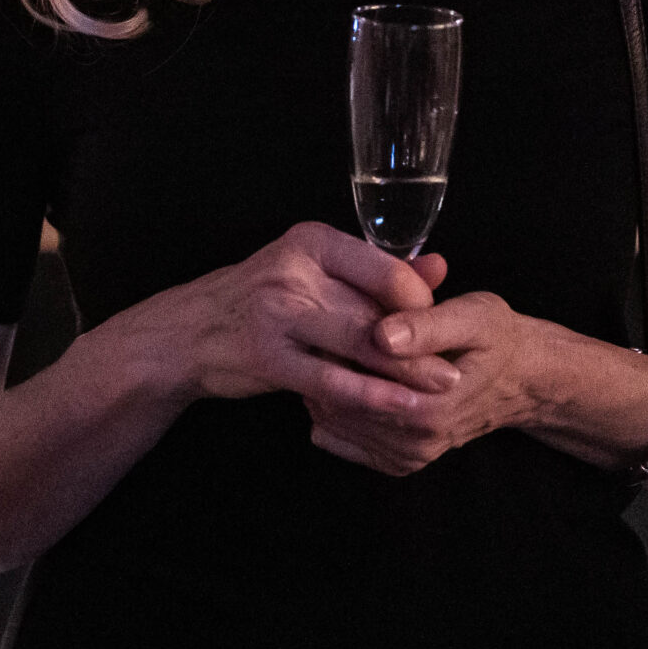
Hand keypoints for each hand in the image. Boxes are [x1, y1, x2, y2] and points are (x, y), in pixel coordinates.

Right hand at [99, 222, 454, 418]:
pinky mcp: (268, 358)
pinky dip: (370, 395)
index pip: (386, 270)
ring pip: (359, 345)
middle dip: (423, 342)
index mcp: (312, 242)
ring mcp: (278, 315)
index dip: (421, 300)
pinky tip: (399, 406)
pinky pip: (331, 381)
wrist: (187, 333)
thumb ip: (378, 270)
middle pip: (376, 310)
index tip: (438, 324)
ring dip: (406, 371)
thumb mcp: (316, 272)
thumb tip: (439, 266)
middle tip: (460, 364)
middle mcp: (294, 271)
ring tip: (444, 387)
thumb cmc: (263, 300)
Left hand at [305, 289, 558, 475]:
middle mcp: (416, 441)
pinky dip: (330, 408)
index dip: (334, 349)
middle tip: (324, 327)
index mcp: (431, 408)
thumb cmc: (496, 340)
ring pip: (332, 422)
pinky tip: (343, 377)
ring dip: (323, 386)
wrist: (518, 379)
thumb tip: (381, 336)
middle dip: (324, 367)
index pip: (355, 385)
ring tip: (331, 347)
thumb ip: (427, 326)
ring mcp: (406, 456)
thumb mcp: (474, 317)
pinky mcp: (396, 460)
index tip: (331, 316)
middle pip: (337, 406)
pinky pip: (338, 439)